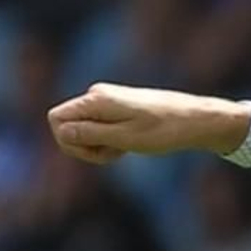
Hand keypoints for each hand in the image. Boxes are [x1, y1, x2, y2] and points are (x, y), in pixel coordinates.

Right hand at [47, 83, 250, 164]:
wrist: (194, 120)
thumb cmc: (164, 131)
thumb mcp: (126, 139)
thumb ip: (92, 134)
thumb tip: (62, 132)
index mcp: (96, 100)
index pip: (56, 119)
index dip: (69, 142)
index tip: (97, 154)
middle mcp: (96, 96)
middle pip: (68, 126)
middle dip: (85, 147)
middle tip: (115, 154)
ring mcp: (106, 101)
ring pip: (84, 130)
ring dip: (98, 147)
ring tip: (125, 150)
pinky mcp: (116, 108)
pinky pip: (99, 129)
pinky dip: (109, 142)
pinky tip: (128, 147)